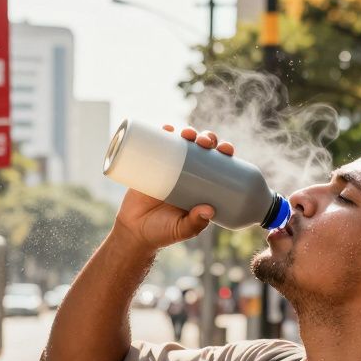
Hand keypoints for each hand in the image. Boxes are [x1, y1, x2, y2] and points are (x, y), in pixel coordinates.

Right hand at [112, 126, 234, 250]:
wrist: (134, 232)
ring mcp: (169, 168)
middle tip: (205, 141)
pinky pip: (157, 145)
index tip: (226, 149)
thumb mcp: (182, 230)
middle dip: (207, 138)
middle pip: (202, 148)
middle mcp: (188, 173)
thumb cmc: (162, 232)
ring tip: (187, 134)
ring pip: (182, 143)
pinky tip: (167, 128)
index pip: (218, 163)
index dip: (224, 152)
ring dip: (188, 132)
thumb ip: (195, 223)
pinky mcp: (149, 166)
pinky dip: (163, 133)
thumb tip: (209, 210)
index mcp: (202, 185)